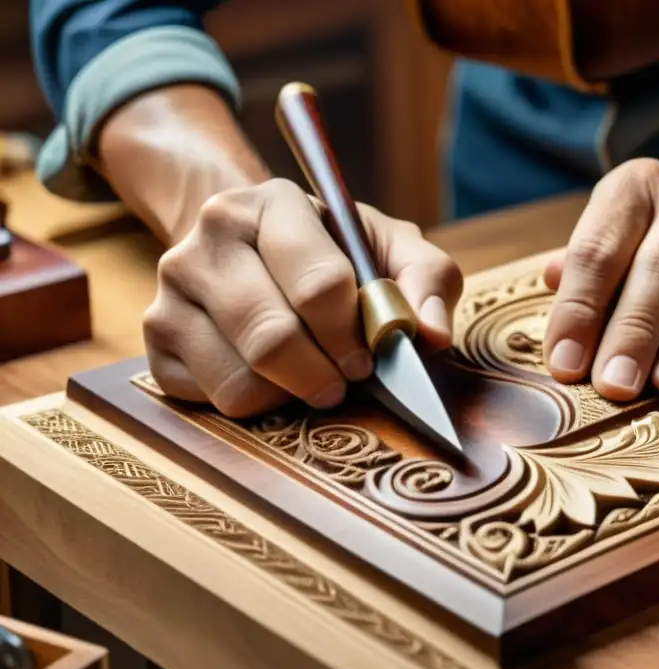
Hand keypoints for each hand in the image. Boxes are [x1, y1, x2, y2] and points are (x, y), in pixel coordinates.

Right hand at [143, 178, 462, 416]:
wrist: (255, 248)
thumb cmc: (334, 254)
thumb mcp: (390, 249)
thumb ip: (426, 281)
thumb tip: (431, 335)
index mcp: (272, 203)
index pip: (319, 285)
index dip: (354, 334)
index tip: (369, 355)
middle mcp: (209, 237)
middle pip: (273, 337)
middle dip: (323, 373)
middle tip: (344, 380)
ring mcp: (172, 289)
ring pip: (242, 379)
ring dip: (291, 393)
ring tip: (311, 376)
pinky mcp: (157, 339)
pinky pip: (215, 400)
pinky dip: (256, 404)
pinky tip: (271, 378)